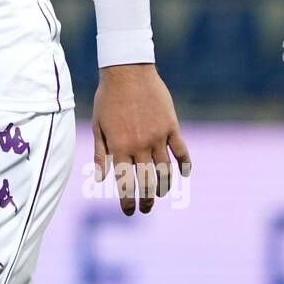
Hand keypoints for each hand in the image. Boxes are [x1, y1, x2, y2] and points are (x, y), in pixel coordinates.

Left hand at [93, 63, 190, 215]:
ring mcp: (158, 136)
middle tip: (146, 208)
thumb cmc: (108, 99)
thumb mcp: (98, 126)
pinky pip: (182, 151)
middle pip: (148, 181)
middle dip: (147, 199)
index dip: (127, 200)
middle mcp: (140, 145)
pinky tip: (184, 174)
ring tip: (160, 194)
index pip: (125, 182)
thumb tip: (101, 179)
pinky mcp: (172, 126)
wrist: (127, 71)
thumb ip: (100, 154)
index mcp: (120, 147)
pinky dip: (185, 165)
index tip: (129, 211)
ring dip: (164, 187)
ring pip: (166, 170)